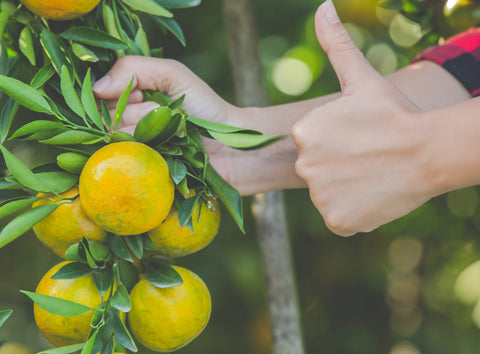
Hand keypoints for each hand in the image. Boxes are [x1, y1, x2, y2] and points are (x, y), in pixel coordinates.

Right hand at [93, 56, 294, 194]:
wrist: (234, 148)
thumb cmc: (206, 108)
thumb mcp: (173, 75)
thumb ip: (134, 69)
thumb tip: (96, 87)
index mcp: (131, 102)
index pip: (99, 98)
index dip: (119, 96)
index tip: (145, 96)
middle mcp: (128, 128)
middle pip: (105, 121)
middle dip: (135, 115)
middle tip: (163, 113)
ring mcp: (136, 153)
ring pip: (116, 143)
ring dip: (144, 134)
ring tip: (172, 134)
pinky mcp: (144, 175)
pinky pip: (128, 166)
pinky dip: (146, 156)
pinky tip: (166, 153)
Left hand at [292, 1, 437, 235]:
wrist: (429, 152)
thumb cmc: (394, 114)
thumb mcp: (361, 78)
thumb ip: (336, 45)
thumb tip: (322, 7)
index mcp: (302, 132)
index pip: (312, 144)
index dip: (339, 142)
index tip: (360, 137)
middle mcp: (302, 165)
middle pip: (318, 170)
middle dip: (339, 165)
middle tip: (368, 156)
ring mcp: (320, 196)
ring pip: (328, 193)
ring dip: (347, 187)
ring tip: (372, 174)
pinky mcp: (336, 221)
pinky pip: (339, 216)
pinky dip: (353, 210)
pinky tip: (372, 194)